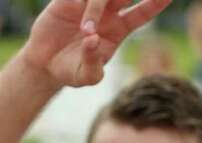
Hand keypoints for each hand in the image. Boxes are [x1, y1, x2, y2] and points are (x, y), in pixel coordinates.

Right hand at [20, 0, 170, 86]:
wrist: (45, 64)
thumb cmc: (71, 71)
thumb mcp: (86, 76)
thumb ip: (93, 63)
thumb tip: (93, 39)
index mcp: (120, 28)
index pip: (143, 12)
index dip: (156, 2)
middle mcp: (108, 12)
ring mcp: (89, 3)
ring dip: (97, 5)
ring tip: (85, 32)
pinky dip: (80, 1)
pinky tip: (74, 7)